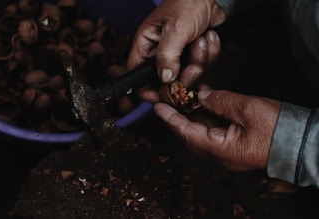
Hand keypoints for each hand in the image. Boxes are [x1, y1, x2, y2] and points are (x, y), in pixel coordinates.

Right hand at [127, 0, 225, 101]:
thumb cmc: (188, 2)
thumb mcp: (176, 29)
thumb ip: (167, 56)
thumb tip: (165, 79)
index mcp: (146, 45)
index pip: (137, 75)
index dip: (148, 89)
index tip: (165, 95)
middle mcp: (160, 53)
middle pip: (167, 81)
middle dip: (185, 74)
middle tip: (194, 64)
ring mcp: (177, 55)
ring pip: (187, 75)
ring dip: (200, 60)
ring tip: (202, 40)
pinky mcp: (193, 55)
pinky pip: (202, 67)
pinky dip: (210, 54)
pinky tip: (209, 38)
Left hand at [154, 85, 281, 170]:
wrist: (304, 143)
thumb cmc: (280, 130)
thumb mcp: (248, 110)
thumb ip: (221, 102)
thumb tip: (202, 95)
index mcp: (220, 149)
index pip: (186, 133)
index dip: (170, 118)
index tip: (157, 107)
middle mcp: (220, 151)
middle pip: (190, 131)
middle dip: (176, 114)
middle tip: (163, 99)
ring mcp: (227, 147)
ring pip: (201, 127)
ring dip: (190, 112)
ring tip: (179, 95)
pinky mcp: (234, 140)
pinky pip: (214, 125)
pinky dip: (206, 112)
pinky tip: (201, 98)